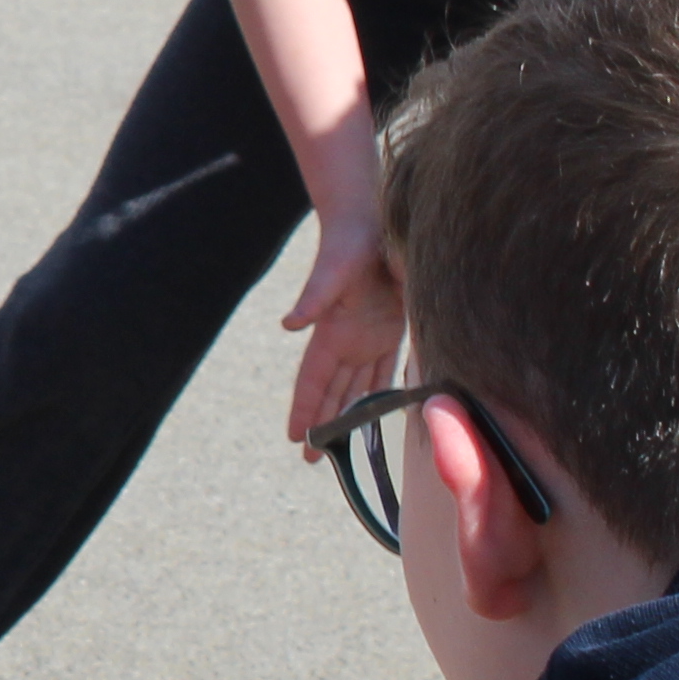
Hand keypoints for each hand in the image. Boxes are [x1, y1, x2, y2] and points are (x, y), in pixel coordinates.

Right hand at [281, 224, 401, 447]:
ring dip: (350, 414)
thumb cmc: (351, 242)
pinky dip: (383, 392)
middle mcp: (346, 341)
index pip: (312, 381)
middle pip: (331, 392)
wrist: (372, 218)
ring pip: (357, 386)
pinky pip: (385, 368)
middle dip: (322, 424)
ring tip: (344, 445)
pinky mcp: (389, 326)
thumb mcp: (333, 270)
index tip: (295, 440)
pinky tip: (384, 410)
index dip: (304, 410)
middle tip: (312, 461)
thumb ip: (314, 297)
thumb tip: (289, 325)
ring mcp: (367, 336)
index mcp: (330, 332)